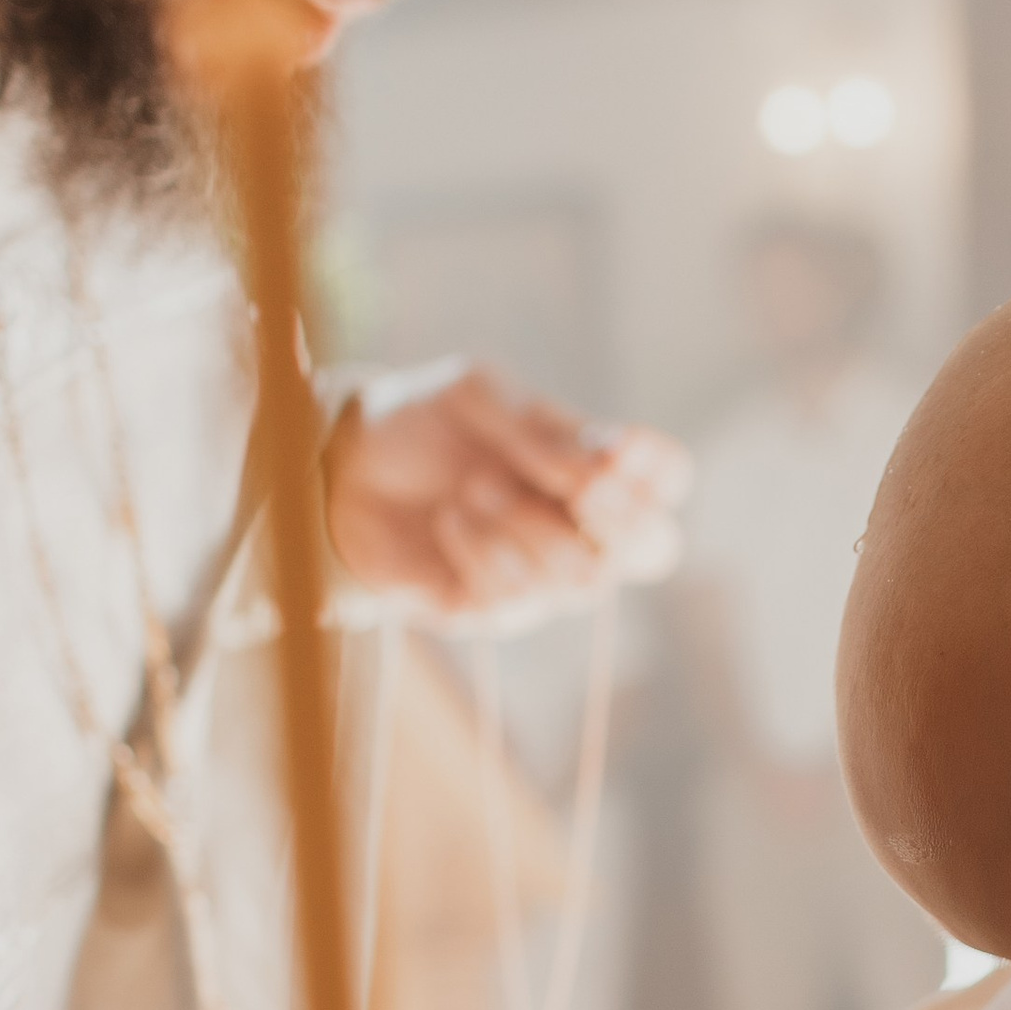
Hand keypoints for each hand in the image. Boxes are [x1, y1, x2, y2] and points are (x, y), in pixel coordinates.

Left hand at [324, 364, 689, 615]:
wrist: (344, 462)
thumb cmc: (426, 421)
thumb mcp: (482, 397)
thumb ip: (544, 431)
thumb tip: (602, 472)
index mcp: (594, 466)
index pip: (667, 479)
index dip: (658, 470)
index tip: (616, 446)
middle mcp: (581, 528)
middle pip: (654, 549)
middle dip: (619, 519)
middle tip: (579, 485)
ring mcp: (542, 577)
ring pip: (584, 579)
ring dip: (528, 526)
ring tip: (472, 488)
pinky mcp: (491, 612)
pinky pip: (516, 599)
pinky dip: (481, 551)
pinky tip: (449, 521)